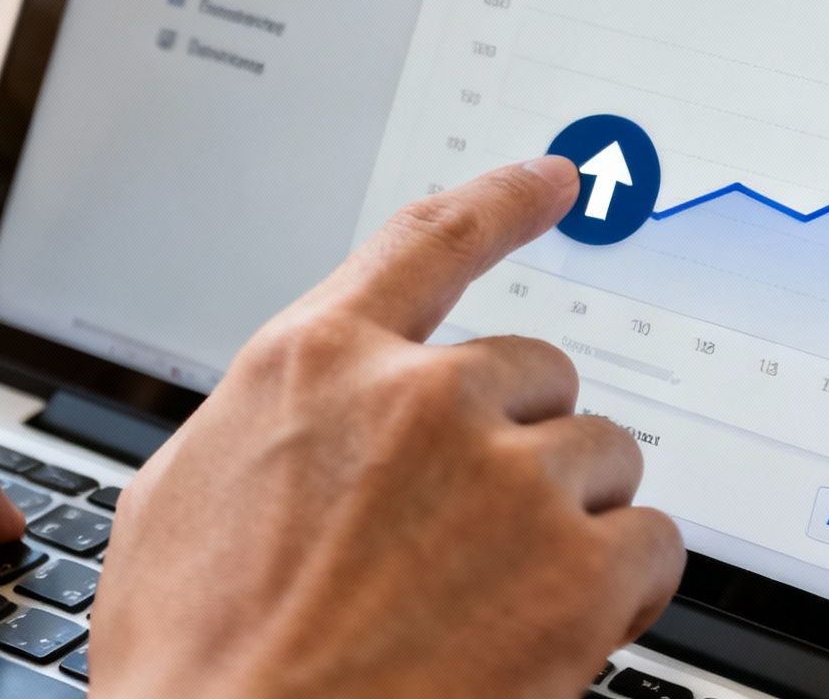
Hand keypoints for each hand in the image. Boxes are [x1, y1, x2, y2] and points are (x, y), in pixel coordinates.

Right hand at [93, 157, 685, 698]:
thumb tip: (306, 408)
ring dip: (570, 514)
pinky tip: (559, 628)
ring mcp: (507, 481)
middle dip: (518, 442)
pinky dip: (623, 585)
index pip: (431, 242)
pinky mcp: (578, 573)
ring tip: (500, 592)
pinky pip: (652, 541)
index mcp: (316, 365)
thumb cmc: (198, 663)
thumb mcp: (176, 503)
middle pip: (535, 372)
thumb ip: (264, 424)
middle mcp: (419, 399)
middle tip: (474, 531)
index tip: (557, 177)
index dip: (505, 198)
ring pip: (600, 454)